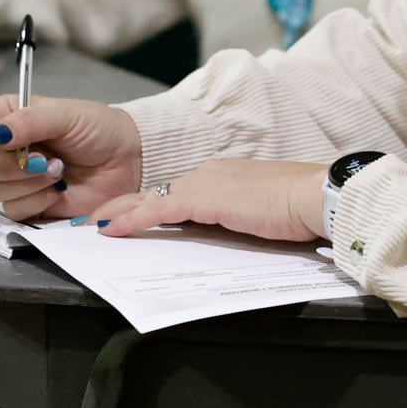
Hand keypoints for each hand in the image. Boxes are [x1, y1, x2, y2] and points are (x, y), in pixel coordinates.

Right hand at [0, 95, 142, 221]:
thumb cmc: (97, 128)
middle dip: (5, 163)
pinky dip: (37, 200)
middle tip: (40, 158)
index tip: (0, 137)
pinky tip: (60, 188)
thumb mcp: (64, 114)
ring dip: (27, 181)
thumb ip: (27, 121)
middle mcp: (3, 149)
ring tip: (59, 169)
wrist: (128, 160)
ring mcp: (15, 179)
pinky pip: (13, 211)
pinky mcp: (29, 206)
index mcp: (5, 117)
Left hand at [88, 159, 326, 241]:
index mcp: (222, 176)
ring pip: (151, 199)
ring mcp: (205, 183)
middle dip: (125, 205)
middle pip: (157, 191)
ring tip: (92, 225)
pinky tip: (113, 229)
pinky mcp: (204, 199)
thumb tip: (223, 234)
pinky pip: (158, 211)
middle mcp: (209, 174)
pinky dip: (133, 220)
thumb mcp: (260, 214)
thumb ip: (236, 219)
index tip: (128, 213)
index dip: (150, 203)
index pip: (178, 191)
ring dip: (121, 212)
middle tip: (96, 218)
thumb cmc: (297, 209)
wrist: (314, 196)